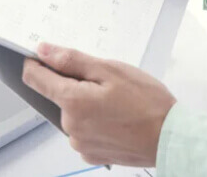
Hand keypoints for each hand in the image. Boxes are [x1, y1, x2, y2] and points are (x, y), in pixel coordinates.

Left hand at [22, 43, 176, 166]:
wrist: (171, 138)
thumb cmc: (148, 104)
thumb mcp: (111, 70)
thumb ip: (73, 61)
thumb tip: (44, 51)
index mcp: (72, 101)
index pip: (35, 79)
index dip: (37, 64)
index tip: (44, 57)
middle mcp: (70, 126)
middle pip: (60, 96)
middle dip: (78, 86)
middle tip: (108, 84)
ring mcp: (80, 143)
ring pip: (74, 115)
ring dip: (88, 106)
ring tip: (119, 104)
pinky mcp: (92, 154)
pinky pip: (85, 132)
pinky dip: (96, 123)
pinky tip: (118, 120)